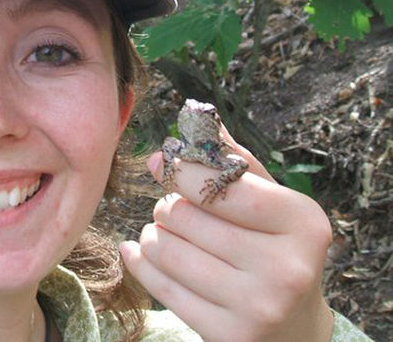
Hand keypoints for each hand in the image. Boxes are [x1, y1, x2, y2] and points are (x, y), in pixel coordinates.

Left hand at [120, 129, 334, 341]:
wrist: (293, 329)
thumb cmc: (275, 250)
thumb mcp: (272, 205)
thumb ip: (236, 164)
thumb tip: (195, 119)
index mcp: (302, 222)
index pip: (221, 185)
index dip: (180, 170)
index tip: (159, 162)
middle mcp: (287, 267)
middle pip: (185, 217)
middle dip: (168, 208)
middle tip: (171, 210)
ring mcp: (258, 306)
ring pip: (166, 250)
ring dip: (152, 235)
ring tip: (160, 233)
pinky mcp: (228, 334)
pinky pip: (159, 287)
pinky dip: (139, 262)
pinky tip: (137, 251)